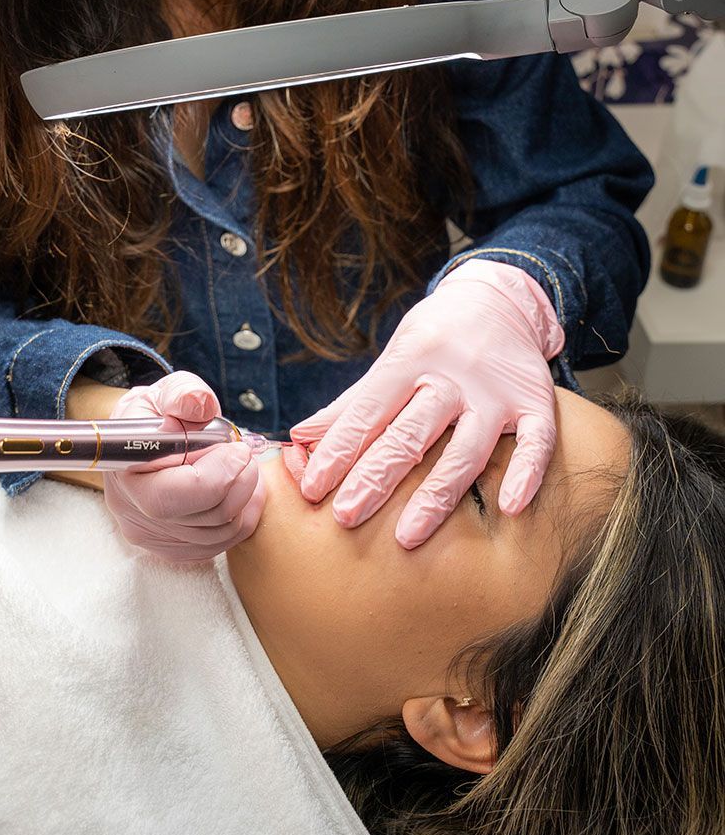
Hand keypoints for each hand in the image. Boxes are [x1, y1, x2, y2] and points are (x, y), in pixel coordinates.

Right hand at [103, 371, 265, 561]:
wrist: (142, 441)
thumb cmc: (155, 415)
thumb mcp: (165, 392)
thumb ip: (184, 394)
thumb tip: (200, 406)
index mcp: (124, 471)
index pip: (169, 495)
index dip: (214, 476)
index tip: (238, 448)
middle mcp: (132, 512)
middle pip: (200, 518)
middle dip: (238, 484)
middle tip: (246, 454)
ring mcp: (152, 536)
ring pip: (217, 534)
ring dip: (245, 498)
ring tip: (246, 466)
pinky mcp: (173, 548)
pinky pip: (220, 544)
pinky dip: (242, 517)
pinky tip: (243, 489)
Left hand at [290, 260, 563, 547]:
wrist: (498, 299)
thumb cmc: (433, 339)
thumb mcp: (392, 360)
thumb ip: (350, 405)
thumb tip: (298, 438)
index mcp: (408, 362)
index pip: (368, 412)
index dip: (338, 450)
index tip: (311, 488)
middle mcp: (451, 378)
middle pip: (410, 433)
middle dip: (375, 476)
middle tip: (345, 516)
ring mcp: (495, 392)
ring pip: (465, 447)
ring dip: (436, 494)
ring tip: (407, 536)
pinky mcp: (535, 402)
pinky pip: (536, 441)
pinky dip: (526, 473)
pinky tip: (509, 508)